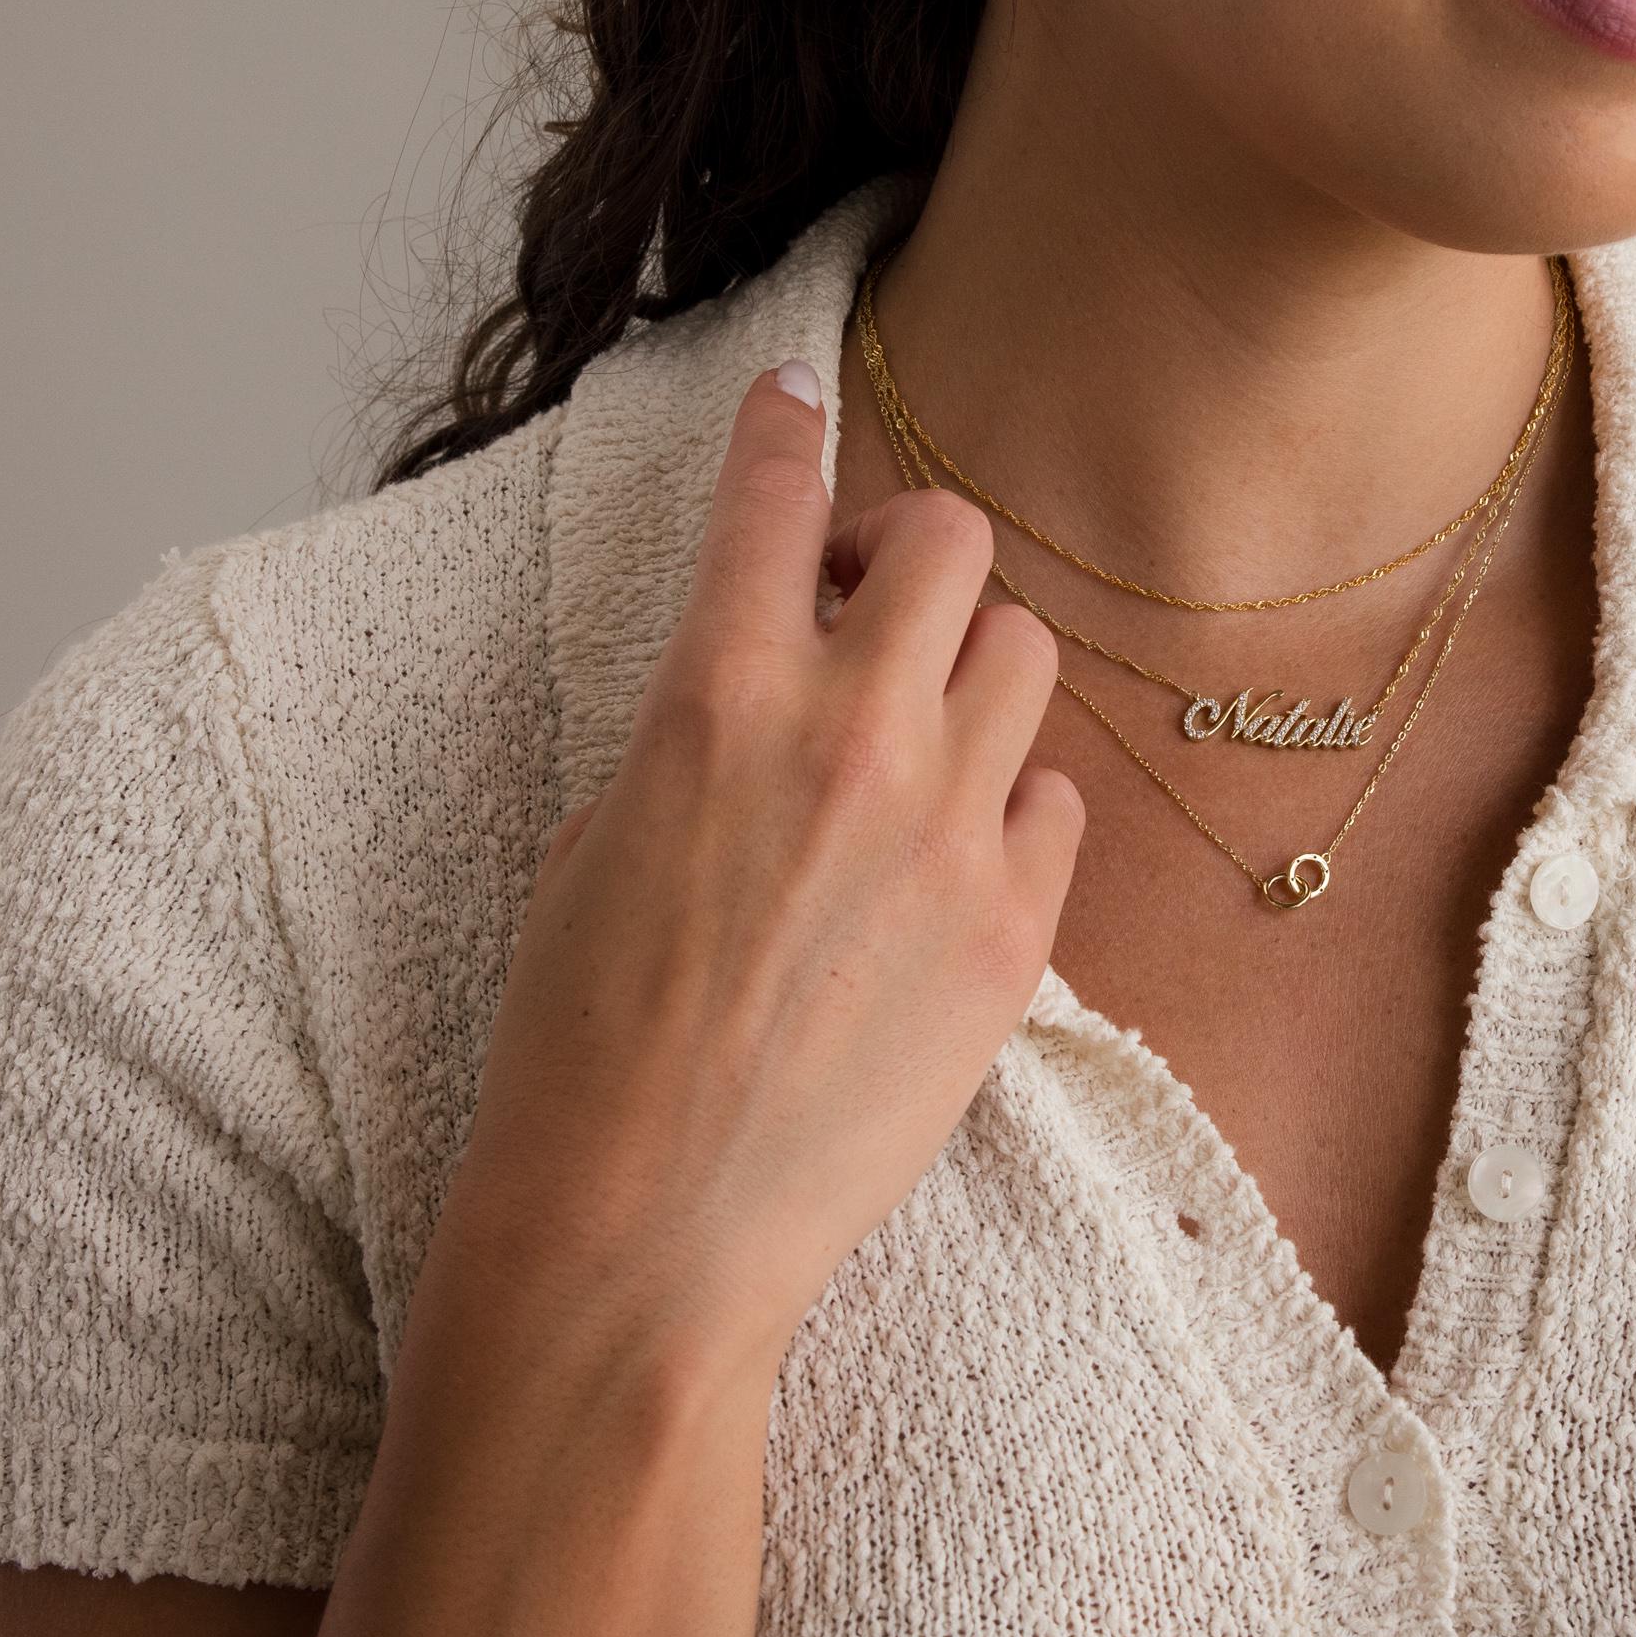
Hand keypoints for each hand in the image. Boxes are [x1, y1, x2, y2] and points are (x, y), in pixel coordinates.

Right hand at [430, 360, 1083, 1387]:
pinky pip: (1055, 799)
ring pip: (1025, 654)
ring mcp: (948, 830)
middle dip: (910, 552)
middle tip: (866, 606)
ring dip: (969, 672)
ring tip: (912, 743)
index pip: (775, 493)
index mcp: (716, 697)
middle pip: (953, 541)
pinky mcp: (1017, 930)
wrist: (642, 1238)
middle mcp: (850, 735)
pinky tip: (949, 860)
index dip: (784, 427)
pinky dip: (1010, 805)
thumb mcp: (598, 838)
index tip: (793, 398)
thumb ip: (702, 727)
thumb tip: (768, 674)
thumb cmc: (580, 1047)